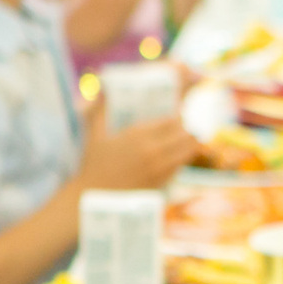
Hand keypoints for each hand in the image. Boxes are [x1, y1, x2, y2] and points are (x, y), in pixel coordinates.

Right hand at [77, 96, 197, 190]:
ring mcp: (159, 167)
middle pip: (185, 134)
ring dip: (188, 145)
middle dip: (185, 130)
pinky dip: (183, 159)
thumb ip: (100, 108)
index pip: (172, 120)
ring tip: (183, 142)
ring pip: (188, 150)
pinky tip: (177, 157)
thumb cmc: (93, 164)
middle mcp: (152, 149)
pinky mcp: (162, 182)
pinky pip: (181, 166)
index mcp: (138, 134)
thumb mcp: (94, 134)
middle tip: (181, 131)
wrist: (94, 197)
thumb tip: (100, 86)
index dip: (177, 118)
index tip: (176, 118)